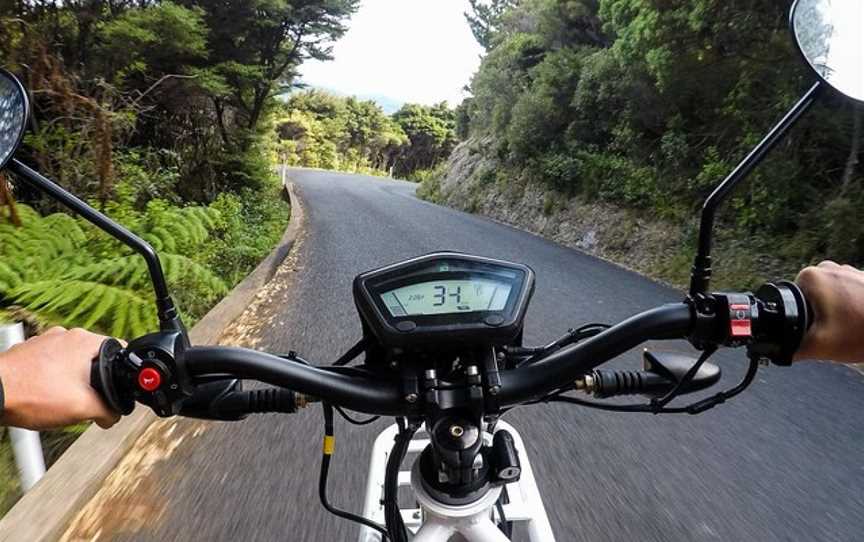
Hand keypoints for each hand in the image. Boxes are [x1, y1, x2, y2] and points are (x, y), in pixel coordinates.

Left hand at [0, 327, 119, 429]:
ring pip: (72, 362)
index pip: (120, 351)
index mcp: (85, 341)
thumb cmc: (32, 395)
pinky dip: (51, 379)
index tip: (117, 389)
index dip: (123, 373)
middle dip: (94, 381)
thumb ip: (107, 411)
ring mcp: (45, 341)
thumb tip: (113, 415)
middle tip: (85, 401)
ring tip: (59, 400)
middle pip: (95, 359)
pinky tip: (43, 395)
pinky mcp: (28, 351)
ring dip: (71, 380)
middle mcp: (66, 335)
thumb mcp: (82, 408)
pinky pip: (51, 364)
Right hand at [795, 261, 863, 362]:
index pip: (789, 300)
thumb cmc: (863, 333)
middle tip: (833, 330)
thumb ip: (791, 349)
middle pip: (808, 298)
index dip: (799, 319)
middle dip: (817, 315)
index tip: (816, 330)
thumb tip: (778, 351)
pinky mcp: (863, 278)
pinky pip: (846, 296)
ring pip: (828, 297)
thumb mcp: (818, 346)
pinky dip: (850, 309)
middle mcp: (828, 268)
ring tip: (848, 326)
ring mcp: (848, 271)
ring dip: (835, 312)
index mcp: (811, 277)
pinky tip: (859, 322)